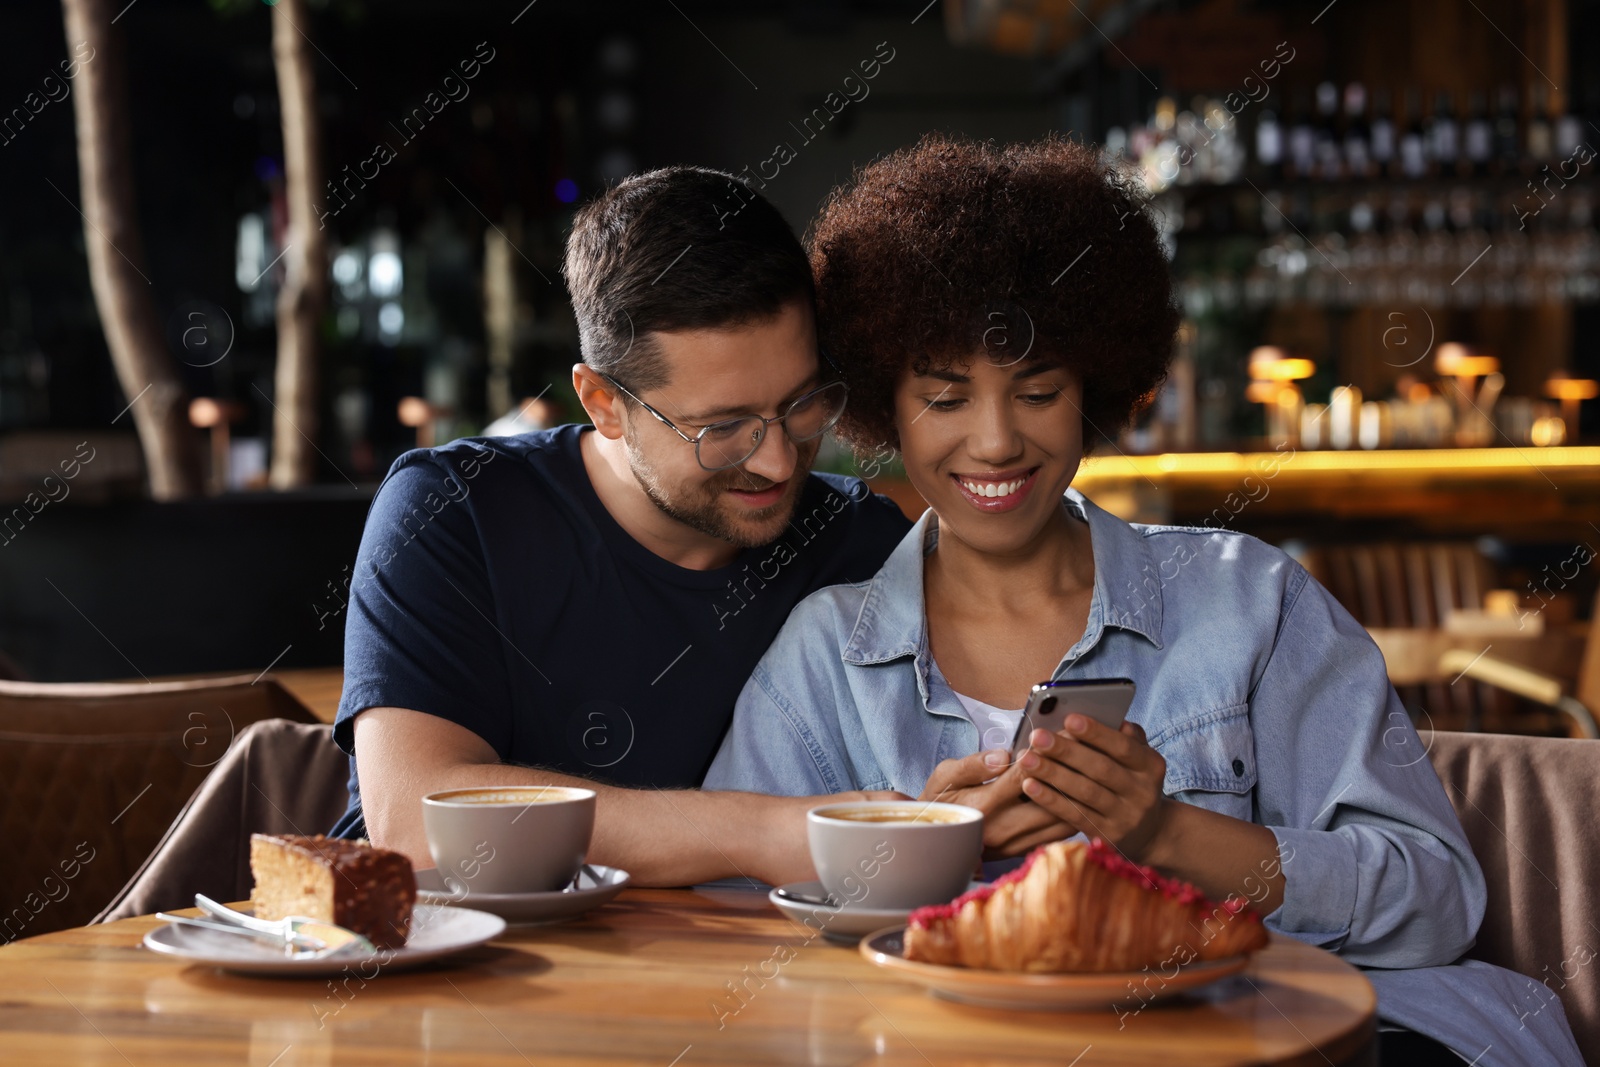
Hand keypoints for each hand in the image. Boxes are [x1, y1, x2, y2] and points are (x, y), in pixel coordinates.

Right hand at [920, 749, 1079, 858]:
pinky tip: (1079, 792)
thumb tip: (1002, 756)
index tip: (1065, 731)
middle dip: (1071, 770)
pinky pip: (1060, 834)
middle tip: (1088, 747)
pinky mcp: (1024, 851)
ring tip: (1088, 768)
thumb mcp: (945, 776)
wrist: (935, 839)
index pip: (1026, 773)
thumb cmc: (940, 801)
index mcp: (985, 803)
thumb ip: (973, 764)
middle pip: (1052, 798)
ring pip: (1062, 819)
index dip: (1048, 750)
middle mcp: (1004, 827)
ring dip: (1077, 794)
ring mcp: (1016, 843)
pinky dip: (1073, 811)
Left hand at [1015, 716, 1170, 860]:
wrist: (1150, 832)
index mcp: (1151, 766)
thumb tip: (1112, 716)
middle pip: (1100, 769)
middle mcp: (1143, 792)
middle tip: (1036, 736)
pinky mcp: (1108, 837)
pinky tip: (1030, 785)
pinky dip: (1051, 799)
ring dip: (1053, 774)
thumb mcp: (1139, 759)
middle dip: (1066, 751)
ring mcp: (1126, 817)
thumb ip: (1127, 737)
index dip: (1096, 733)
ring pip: (1085, 792)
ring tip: (1026, 759)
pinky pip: (1075, 815)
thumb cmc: (1132, 783)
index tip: (1069, 718)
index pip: (1123, 747)